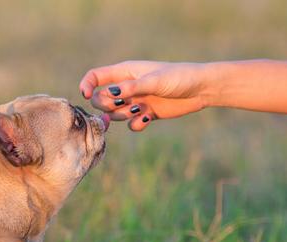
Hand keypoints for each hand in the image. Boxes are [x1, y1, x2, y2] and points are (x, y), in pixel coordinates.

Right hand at [79, 61, 210, 130]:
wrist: (201, 89)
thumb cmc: (179, 78)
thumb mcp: (154, 81)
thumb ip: (132, 88)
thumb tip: (110, 94)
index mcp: (125, 72)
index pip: (96, 77)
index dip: (87, 85)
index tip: (85, 96)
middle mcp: (127, 87)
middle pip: (101, 99)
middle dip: (106, 106)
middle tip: (121, 106)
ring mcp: (135, 101)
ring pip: (115, 114)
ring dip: (123, 115)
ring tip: (140, 110)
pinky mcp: (145, 114)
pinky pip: (131, 124)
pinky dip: (136, 124)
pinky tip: (148, 119)